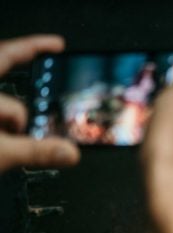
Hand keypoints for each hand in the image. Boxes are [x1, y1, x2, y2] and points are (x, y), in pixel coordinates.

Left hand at [0, 35, 79, 173]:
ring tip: (11, 144)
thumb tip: (70, 152)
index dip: (35, 46)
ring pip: (0, 111)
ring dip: (9, 127)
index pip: (8, 54)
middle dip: (23, 108)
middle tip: (36, 120)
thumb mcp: (0, 152)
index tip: (56, 44)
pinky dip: (4, 137)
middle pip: (7, 89)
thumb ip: (36, 151)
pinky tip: (4, 151)